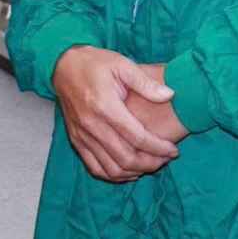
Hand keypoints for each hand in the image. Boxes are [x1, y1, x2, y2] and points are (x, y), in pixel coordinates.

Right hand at [50, 47, 179, 182]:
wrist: (63, 65)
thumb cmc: (95, 63)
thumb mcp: (122, 64)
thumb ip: (146, 83)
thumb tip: (170, 95)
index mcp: (105, 105)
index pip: (137, 137)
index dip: (159, 148)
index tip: (174, 150)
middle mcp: (92, 124)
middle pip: (126, 158)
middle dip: (151, 164)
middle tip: (166, 159)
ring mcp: (82, 135)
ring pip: (111, 168)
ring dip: (135, 172)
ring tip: (151, 165)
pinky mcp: (76, 140)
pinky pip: (95, 168)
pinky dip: (114, 175)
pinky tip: (130, 170)